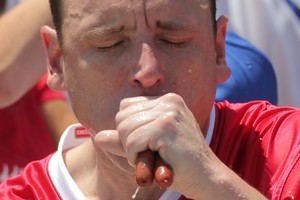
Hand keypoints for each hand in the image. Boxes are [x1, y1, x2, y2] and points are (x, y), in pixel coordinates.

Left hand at [94, 93, 213, 196]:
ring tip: (151, 157)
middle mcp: (169, 100)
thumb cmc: (178, 162)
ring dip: (131, 150)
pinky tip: (152, 161)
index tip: (146, 143)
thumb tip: (97, 137)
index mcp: (167, 100)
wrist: (206, 177)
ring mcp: (168, 112)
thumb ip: (123, 140)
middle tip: (148, 153)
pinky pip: (131, 140)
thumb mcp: (149, 145)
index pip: (126, 106)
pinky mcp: (165, 127)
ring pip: (124, 128)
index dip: (128, 129)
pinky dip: (135, 156)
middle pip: (122, 116)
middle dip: (128, 140)